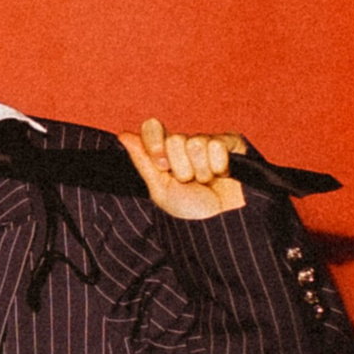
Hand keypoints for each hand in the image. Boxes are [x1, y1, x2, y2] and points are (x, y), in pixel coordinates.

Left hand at [118, 117, 248, 217]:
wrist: (223, 225)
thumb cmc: (192, 212)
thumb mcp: (161, 190)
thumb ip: (143, 161)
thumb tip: (123, 135)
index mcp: (165, 153)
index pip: (152, 128)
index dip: (154, 144)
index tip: (162, 166)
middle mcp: (185, 144)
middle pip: (174, 139)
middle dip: (181, 167)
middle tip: (190, 182)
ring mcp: (208, 142)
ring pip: (196, 143)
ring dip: (201, 170)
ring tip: (207, 182)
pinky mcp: (230, 143)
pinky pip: (217, 145)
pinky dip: (219, 166)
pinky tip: (223, 175)